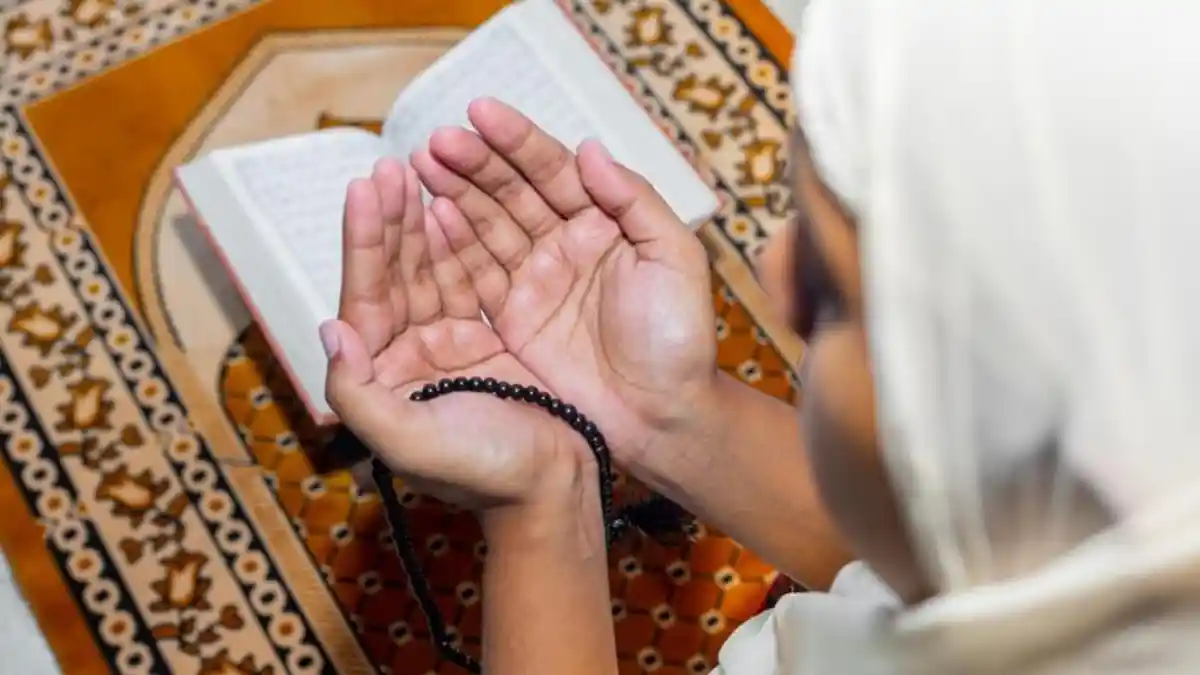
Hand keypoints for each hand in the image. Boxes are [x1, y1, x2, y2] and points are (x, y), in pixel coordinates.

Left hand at [320, 159, 592, 513]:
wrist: (553, 489)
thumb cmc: (483, 473)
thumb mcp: (408, 442)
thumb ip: (356, 393)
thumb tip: (328, 330)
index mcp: (382, 379)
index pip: (365, 298)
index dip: (363, 243)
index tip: (364, 188)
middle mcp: (408, 356)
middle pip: (393, 275)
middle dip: (390, 220)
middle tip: (391, 165)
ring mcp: (448, 345)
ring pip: (429, 271)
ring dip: (422, 223)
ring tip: (418, 170)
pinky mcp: (486, 340)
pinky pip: (467, 281)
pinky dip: (461, 245)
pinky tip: (453, 208)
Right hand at [409, 99, 720, 476]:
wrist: (663, 417)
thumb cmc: (679, 340)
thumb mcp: (674, 259)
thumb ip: (635, 200)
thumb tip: (588, 149)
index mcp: (605, 222)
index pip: (554, 170)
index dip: (518, 141)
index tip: (480, 111)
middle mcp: (565, 245)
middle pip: (512, 192)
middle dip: (474, 163)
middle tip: (437, 141)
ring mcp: (536, 281)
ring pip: (487, 227)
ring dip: (454, 195)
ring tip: (420, 164)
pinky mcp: (513, 320)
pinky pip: (476, 275)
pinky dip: (450, 247)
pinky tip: (427, 216)